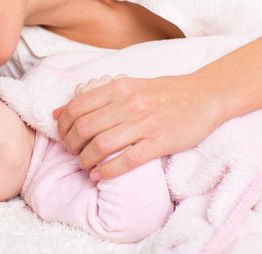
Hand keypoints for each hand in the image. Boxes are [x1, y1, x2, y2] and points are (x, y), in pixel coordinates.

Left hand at [53, 74, 221, 179]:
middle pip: (84, 128)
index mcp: (118, 88)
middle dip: (71, 145)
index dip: (63, 126)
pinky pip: (126, 160)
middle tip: (72, 153)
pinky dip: (106, 171)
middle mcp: (129, 104)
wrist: (204, 95)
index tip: (63, 136)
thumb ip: (93, 98)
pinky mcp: (161, 142)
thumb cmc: (161, 92)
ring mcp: (145, 123)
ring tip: (84, 165)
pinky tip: (98, 175)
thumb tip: (57, 112)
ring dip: (85, 160)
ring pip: (101, 145)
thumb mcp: (126, 87)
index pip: (76, 107)